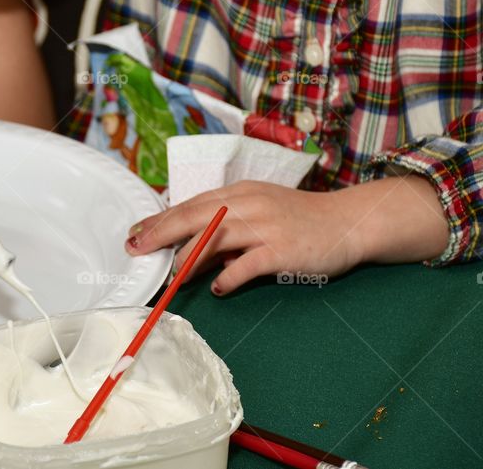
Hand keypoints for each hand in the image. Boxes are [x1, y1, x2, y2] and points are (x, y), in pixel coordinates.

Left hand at [124, 176, 449, 294]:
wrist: (348, 222)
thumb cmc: (298, 220)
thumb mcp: (258, 213)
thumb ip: (225, 228)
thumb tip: (188, 250)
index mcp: (240, 193)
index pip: (191, 205)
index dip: (160, 219)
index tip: (134, 233)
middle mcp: (249, 204)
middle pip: (195, 216)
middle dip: (160, 232)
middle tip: (136, 248)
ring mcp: (266, 225)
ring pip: (216, 237)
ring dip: (188, 258)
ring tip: (170, 276)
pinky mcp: (282, 249)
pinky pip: (247, 264)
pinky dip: (228, 278)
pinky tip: (216, 289)